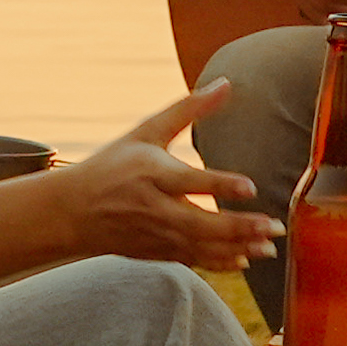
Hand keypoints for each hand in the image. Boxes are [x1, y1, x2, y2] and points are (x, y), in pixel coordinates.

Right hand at [28, 89, 272, 272]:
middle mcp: (154, 207)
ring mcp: (155, 234)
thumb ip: (188, 109)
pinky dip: (218, 263)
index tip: (250, 187)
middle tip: (273, 226)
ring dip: (236, 248)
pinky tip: (245, 260)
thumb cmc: (114, 165)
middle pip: (199, 222)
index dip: (220, 185)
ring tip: (269, 248)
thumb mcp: (146, 131)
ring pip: (200, 246)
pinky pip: (192, 260)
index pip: (189, 181)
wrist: (72, 211)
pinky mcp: (156, 251)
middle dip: (238, 227)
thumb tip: (225, 82)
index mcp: (151, 173)